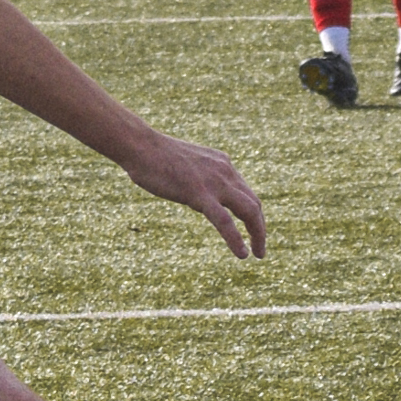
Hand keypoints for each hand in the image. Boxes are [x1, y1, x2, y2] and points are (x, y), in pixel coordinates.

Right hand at [120, 128, 266, 260]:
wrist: (141, 146)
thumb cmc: (155, 156)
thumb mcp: (187, 164)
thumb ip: (199, 177)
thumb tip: (199, 194)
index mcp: (222, 164)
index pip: (247, 193)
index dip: (254, 215)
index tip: (252, 231)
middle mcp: (225, 171)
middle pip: (254, 203)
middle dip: (260, 228)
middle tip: (259, 250)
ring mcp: (214, 182)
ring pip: (248, 211)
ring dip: (257, 235)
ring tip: (258, 254)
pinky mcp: (200, 193)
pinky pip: (224, 221)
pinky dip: (236, 239)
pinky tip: (242, 254)